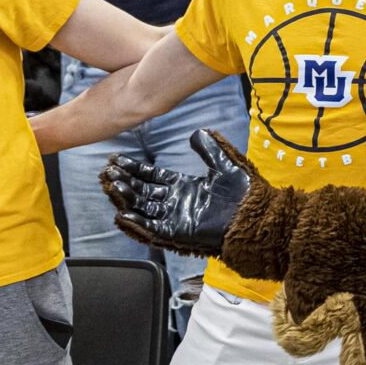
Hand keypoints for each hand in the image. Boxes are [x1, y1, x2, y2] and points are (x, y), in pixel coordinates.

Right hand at [101, 130, 251, 254]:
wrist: (257, 217)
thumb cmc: (245, 194)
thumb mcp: (225, 166)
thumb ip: (210, 150)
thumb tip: (198, 132)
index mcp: (184, 187)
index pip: (152, 176)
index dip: (134, 168)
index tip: (116, 159)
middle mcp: (175, 202)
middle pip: (142, 190)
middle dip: (124, 181)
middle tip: (108, 171)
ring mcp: (175, 217)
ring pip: (142, 207)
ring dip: (126, 197)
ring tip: (112, 185)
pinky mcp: (178, 232)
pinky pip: (152, 228)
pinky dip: (138, 222)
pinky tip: (123, 213)